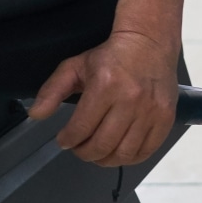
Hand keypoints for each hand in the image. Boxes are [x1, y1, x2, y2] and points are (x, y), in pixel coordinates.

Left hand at [28, 27, 179, 167]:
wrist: (148, 43)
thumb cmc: (111, 56)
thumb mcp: (75, 66)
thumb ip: (52, 91)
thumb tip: (36, 114)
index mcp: (105, 85)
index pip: (81, 128)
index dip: (68, 140)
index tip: (64, 141)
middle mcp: (130, 99)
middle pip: (102, 145)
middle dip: (84, 153)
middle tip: (79, 148)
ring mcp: (150, 111)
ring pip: (124, 153)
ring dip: (105, 160)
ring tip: (97, 152)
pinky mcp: (165, 118)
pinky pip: (146, 151)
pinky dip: (129, 158)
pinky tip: (118, 152)